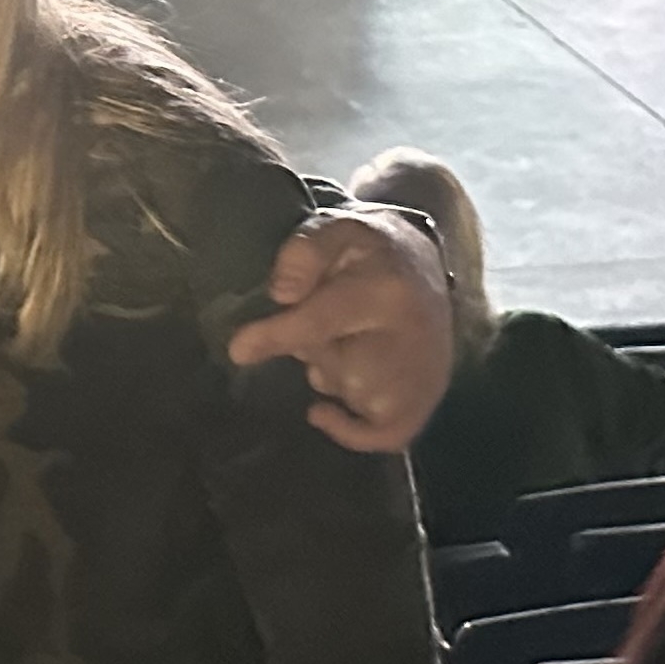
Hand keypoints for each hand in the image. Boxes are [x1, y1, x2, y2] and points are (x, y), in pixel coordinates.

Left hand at [225, 203, 452, 452]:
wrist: (426, 265)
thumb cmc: (371, 249)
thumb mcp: (338, 228)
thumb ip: (306, 251)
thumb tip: (281, 294)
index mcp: (386, 289)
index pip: (324, 319)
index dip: (278, 336)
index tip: (238, 350)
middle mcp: (411, 337)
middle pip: (333, 365)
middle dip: (316, 347)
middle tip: (330, 318)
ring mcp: (424, 374)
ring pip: (352, 395)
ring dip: (336, 374)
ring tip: (349, 340)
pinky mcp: (426, 399)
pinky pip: (386, 435)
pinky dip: (350, 430)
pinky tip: (321, 411)